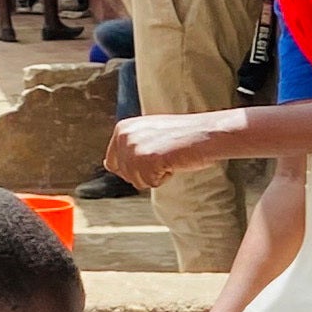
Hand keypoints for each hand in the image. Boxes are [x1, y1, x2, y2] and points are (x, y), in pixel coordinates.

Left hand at [106, 112, 238, 185]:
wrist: (205, 134)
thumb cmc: (182, 135)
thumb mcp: (148, 134)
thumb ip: (128, 146)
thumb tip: (107, 165)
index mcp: (122, 128)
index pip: (113, 163)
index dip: (134, 167)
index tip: (152, 157)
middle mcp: (124, 136)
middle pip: (126, 175)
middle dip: (145, 172)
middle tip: (164, 155)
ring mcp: (134, 148)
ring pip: (137, 181)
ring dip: (155, 175)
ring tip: (169, 158)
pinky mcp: (145, 160)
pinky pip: (149, 183)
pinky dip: (163, 178)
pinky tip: (173, 162)